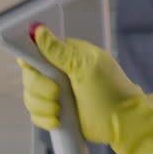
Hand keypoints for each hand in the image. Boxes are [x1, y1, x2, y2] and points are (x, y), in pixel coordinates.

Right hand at [19, 26, 152, 153]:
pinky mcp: (57, 111)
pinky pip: (36, 114)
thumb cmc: (111, 91)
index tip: (33, 69)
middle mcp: (59, 73)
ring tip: (59, 110)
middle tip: (56, 94)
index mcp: (67, 55)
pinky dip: (43, 118)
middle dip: (39, 88)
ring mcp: (57, 93)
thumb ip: (60, 51)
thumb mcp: (86, 67)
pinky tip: (57, 120)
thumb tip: (39, 31)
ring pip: (30, 96)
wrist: (123, 122)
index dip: (30, 60)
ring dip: (41, 105)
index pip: (36, 51)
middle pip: (30, 76)